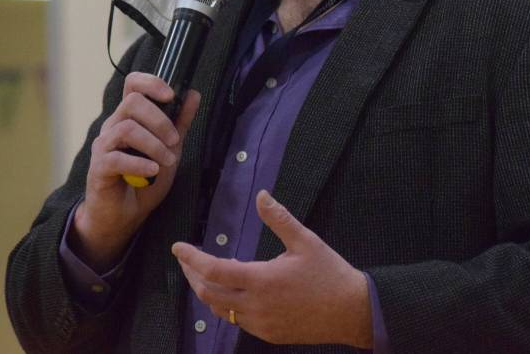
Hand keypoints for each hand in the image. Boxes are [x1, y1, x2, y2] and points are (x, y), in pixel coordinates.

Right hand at [71, 72, 200, 271]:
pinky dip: (140, 163)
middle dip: (160, 120)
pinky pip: (117, 157)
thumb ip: (180, 121)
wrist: (125, 214)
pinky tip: (152, 171)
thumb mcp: (170, 148)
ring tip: (167, 161)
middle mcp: (113, 126)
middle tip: (174, 141)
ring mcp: (103, 146)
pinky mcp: (99, 168)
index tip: (171, 95)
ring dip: (154, 145)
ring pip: (127, 129)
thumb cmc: (145, 178)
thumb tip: (193, 93)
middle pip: (132, 102)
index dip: (151, 82)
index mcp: (129, 117)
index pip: (132, 84)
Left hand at [172, 190, 372, 347]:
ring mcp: (260, 324)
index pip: (213, 270)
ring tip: (208, 273)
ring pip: (220, 310)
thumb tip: (260, 195)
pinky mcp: (268, 334)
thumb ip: (279, 218)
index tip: (178, 247)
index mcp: (261, 280)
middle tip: (187, 261)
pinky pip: (237, 321)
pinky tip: (236, 291)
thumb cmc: (329, 273)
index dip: (191, 258)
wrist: (352, 311)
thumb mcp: (305, 241)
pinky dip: (228, 305)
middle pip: (208, 293)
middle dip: (192, 276)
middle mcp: (255, 306)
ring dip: (209, 291)